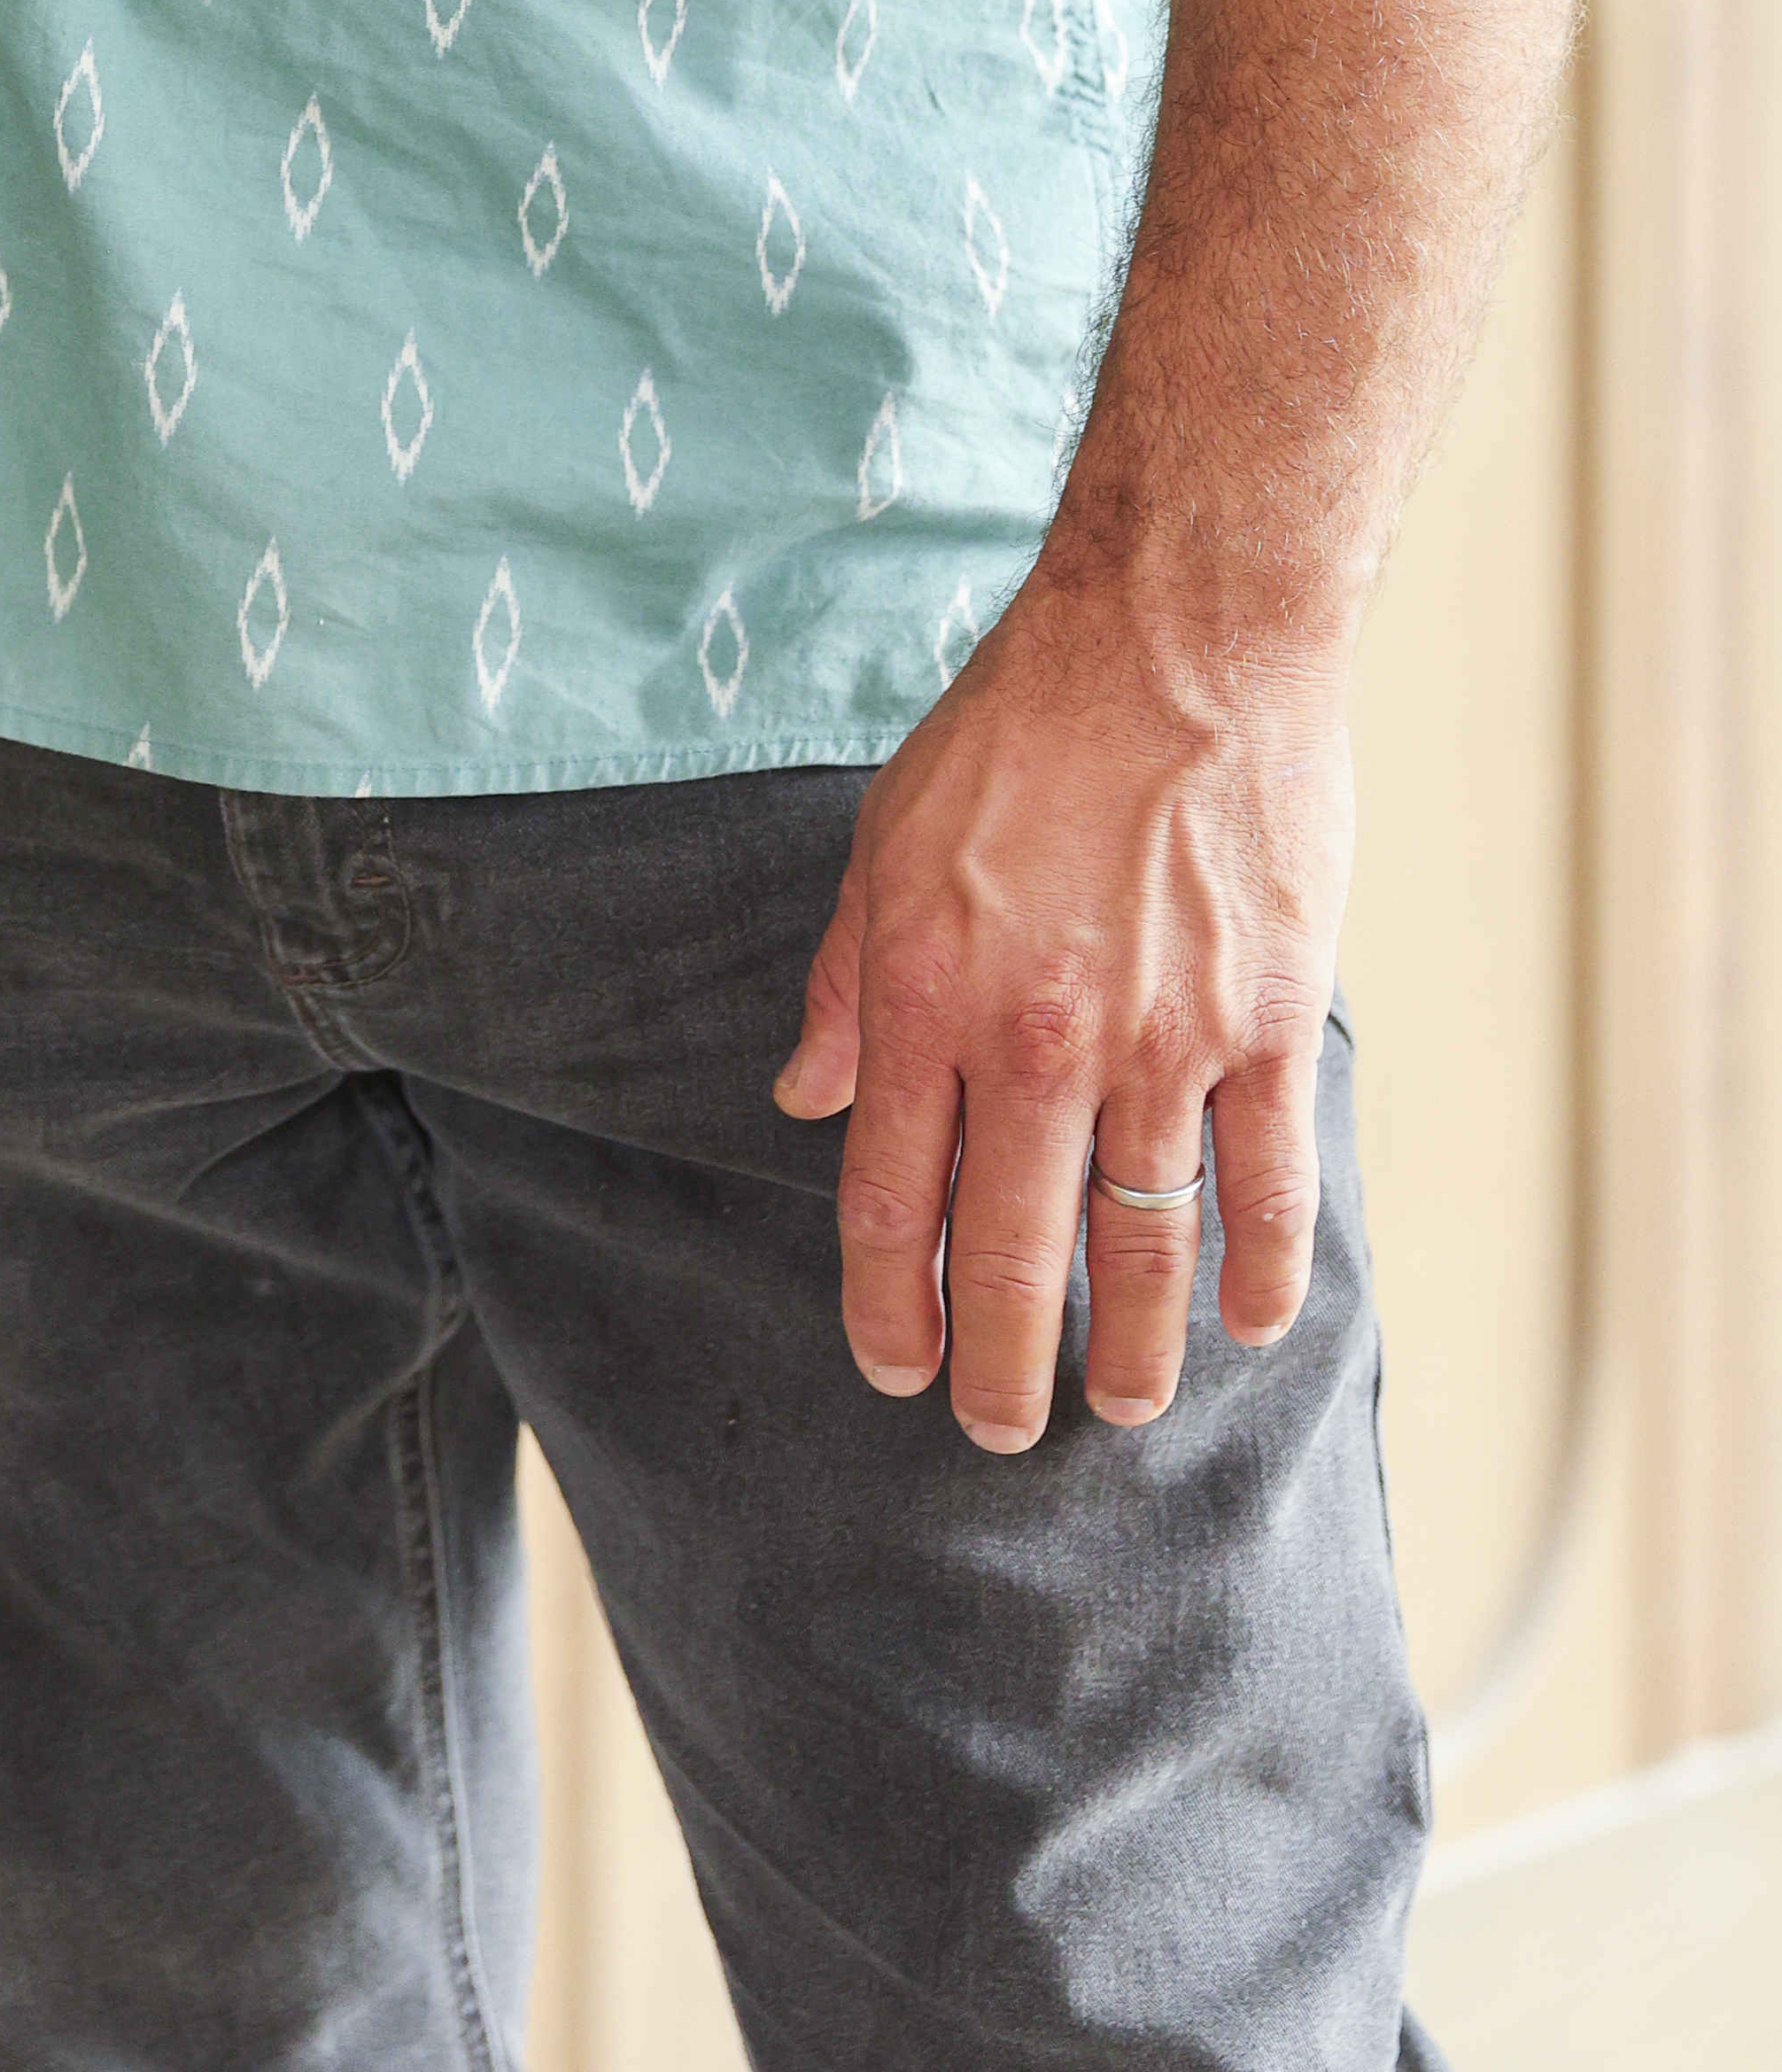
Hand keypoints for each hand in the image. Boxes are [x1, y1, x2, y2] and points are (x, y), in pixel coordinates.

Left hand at [770, 557, 1349, 1445]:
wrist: (1175, 642)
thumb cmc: (1021, 727)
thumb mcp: (885, 838)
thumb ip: (844, 983)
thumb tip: (802, 1095)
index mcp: (928, 996)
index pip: (890, 1198)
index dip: (889, 1303)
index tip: (894, 1366)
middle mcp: (1039, 1040)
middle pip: (1010, 1253)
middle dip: (1000, 1363)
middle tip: (998, 1428)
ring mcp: (1163, 1043)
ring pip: (1143, 1247)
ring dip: (1132, 1347)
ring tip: (1121, 1403)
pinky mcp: (1268, 1027)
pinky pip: (1265, 1187)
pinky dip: (1258, 1273)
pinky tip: (1242, 1321)